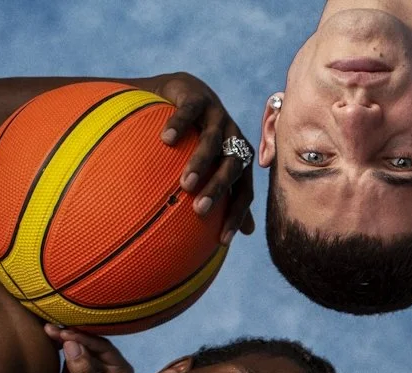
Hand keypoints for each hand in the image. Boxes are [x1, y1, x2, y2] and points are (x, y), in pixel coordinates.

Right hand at [44, 325, 133, 372]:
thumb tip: (72, 345)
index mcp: (121, 371)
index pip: (105, 348)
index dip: (86, 339)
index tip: (66, 334)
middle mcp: (110, 365)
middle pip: (92, 343)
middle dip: (73, 334)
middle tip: (53, 328)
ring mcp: (94, 365)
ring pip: (80, 344)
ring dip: (64, 336)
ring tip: (47, 329)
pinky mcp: (77, 367)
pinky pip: (70, 350)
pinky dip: (59, 343)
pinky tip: (48, 336)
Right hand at [143, 72, 254, 244]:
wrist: (186, 92)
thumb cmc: (198, 138)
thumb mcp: (215, 166)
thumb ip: (230, 195)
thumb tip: (246, 233)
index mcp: (240, 159)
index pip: (244, 192)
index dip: (236, 215)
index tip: (222, 240)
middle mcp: (234, 138)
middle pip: (232, 167)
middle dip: (218, 189)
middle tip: (199, 209)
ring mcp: (218, 115)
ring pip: (213, 140)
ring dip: (201, 162)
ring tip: (184, 182)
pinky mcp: (198, 96)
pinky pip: (191, 111)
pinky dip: (180, 124)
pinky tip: (166, 140)